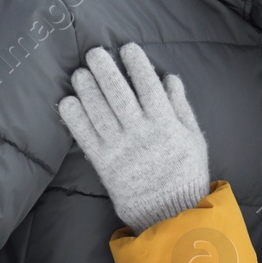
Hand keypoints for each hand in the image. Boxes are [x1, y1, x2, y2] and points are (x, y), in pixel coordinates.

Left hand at [58, 44, 210, 232]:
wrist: (170, 214)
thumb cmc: (185, 174)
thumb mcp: (194, 139)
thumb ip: (181, 107)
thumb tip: (170, 78)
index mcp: (166, 124)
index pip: (149, 86)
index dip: (137, 64)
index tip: (127, 48)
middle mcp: (141, 132)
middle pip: (119, 94)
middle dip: (106, 70)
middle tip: (94, 52)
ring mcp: (121, 148)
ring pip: (100, 112)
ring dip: (87, 89)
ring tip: (80, 73)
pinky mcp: (104, 164)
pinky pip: (86, 137)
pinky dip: (75, 119)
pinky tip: (67, 102)